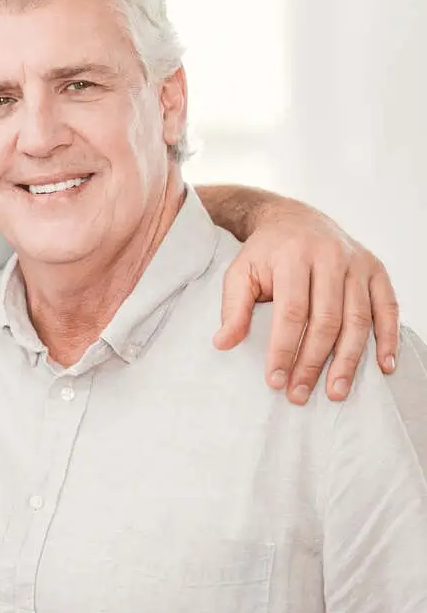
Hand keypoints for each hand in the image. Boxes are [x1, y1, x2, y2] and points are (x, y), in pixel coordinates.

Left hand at [213, 203, 399, 404]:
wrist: (293, 219)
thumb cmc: (265, 253)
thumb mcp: (240, 272)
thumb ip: (233, 308)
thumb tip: (223, 344)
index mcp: (293, 257)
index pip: (292, 312)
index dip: (284, 349)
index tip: (275, 380)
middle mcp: (330, 257)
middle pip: (326, 320)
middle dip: (313, 362)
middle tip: (301, 393)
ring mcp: (357, 263)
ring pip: (358, 319)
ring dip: (349, 360)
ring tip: (336, 391)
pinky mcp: (376, 269)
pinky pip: (389, 307)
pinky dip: (388, 338)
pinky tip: (384, 367)